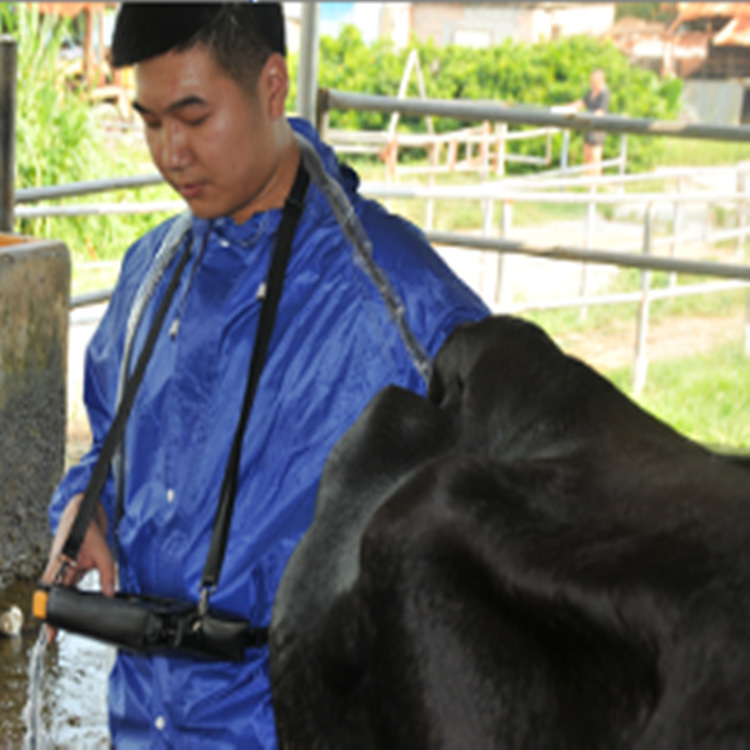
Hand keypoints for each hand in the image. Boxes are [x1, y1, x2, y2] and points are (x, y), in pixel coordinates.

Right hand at [40, 493, 115, 641]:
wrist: (83, 511)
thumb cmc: (86, 529)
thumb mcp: (102, 552)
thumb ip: (108, 574)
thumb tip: (111, 594)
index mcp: (59, 568)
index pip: (51, 599)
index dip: (51, 618)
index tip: (52, 635)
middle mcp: (58, 571)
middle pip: (56, 599)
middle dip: (60, 614)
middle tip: (64, 632)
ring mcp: (64, 569)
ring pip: (66, 592)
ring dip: (71, 603)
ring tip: (76, 619)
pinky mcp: (72, 567)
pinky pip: (73, 584)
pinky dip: (78, 592)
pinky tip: (87, 599)